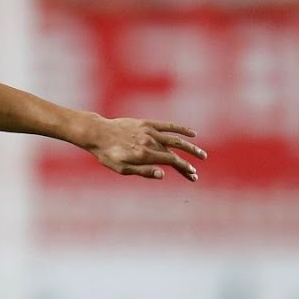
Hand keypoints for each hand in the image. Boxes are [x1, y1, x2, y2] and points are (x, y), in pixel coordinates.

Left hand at [83, 117, 205, 181]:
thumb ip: (143, 171)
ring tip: (200, 154)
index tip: (192, 174)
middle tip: (197, 171)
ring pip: (175, 139)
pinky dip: (181, 129)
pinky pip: (168, 125)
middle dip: (188, 162)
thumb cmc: (107, 154)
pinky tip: (192, 134)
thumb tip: (163, 174)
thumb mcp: (121, 168)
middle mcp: (150, 142)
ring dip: (190, 147)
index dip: (183, 168)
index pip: (171, 161)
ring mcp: (149, 132)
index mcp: (144, 155)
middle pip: (175, 152)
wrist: (97, 133)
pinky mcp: (147, 123)